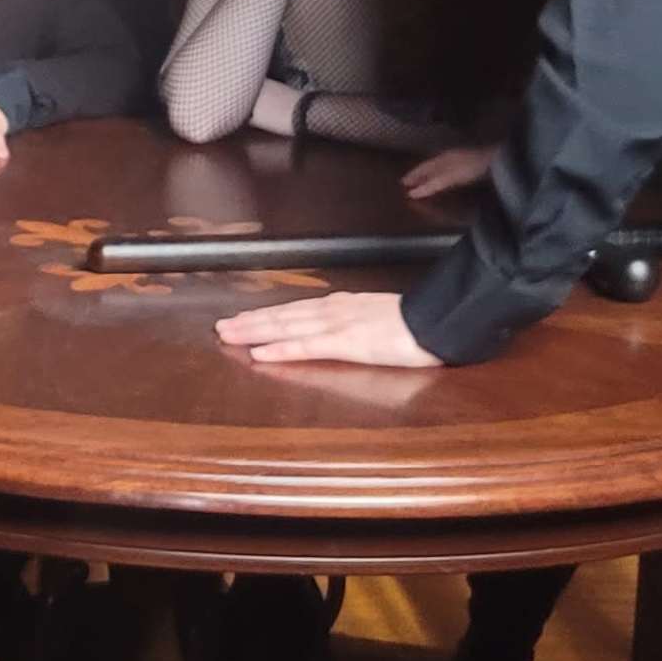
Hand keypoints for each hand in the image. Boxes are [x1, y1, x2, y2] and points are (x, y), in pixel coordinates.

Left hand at [213, 288, 442, 369]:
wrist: (441, 321)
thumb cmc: (418, 324)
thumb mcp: (381, 319)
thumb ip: (358, 322)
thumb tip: (341, 330)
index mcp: (342, 307)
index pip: (296, 311)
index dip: (267, 316)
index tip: (241, 319)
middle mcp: (334, 311)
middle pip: (284, 316)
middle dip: (250, 322)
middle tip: (220, 328)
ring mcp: (339, 326)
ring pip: (287, 327)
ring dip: (255, 331)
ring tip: (228, 336)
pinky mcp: (347, 343)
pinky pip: (308, 347)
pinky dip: (281, 348)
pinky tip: (260, 353)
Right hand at [401, 142, 498, 204]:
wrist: (500, 157)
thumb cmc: (475, 165)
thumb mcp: (451, 176)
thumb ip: (433, 184)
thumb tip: (412, 193)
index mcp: (442, 158)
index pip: (424, 168)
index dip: (414, 176)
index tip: (402, 184)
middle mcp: (450, 157)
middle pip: (431, 167)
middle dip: (419, 174)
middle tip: (408, 182)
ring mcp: (462, 160)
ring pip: (441, 167)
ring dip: (431, 174)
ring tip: (424, 181)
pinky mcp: (473, 164)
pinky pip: (452, 170)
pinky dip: (444, 175)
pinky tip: (449, 180)